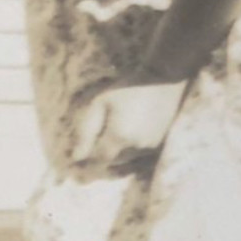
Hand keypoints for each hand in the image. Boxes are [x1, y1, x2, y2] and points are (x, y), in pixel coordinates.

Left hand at [71, 79, 187, 170]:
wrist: (165, 80)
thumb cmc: (128, 87)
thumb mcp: (100, 103)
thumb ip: (86, 131)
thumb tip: (76, 157)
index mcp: (120, 137)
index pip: (99, 159)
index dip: (89, 158)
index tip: (80, 153)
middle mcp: (137, 147)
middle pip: (113, 161)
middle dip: (102, 155)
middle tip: (94, 143)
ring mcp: (151, 147)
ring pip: (127, 160)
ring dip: (117, 155)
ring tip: (111, 138)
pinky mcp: (162, 144)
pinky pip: (140, 155)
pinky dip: (131, 151)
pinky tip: (127, 137)